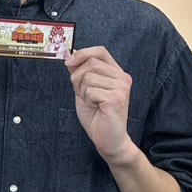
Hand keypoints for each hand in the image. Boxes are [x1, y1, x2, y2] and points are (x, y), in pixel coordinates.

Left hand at [65, 46, 134, 163]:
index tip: (68, 62)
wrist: (108, 140)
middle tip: (83, 94)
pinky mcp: (117, 99)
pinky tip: (96, 108)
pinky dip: (87, 100)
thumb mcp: (84, 90)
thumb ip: (79, 72)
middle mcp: (123, 77)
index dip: (82, 53)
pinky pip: (90, 91)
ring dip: (83, 92)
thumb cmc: (97, 116)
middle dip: (78, 78)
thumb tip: (69, 55)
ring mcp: (121, 87)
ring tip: (92, 103)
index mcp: (117, 73)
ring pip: (88, 77)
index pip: (100, 51)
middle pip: (91, 63)